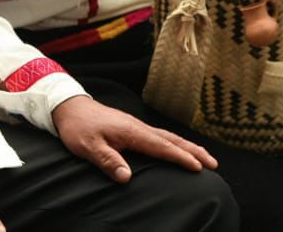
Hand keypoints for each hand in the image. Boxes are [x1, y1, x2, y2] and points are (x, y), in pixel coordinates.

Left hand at [51, 96, 216, 182]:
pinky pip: (160, 136)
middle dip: (193, 151)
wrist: (68, 106)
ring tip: (205, 157)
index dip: (181, 157)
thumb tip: (127, 177)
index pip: (162, 146)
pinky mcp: (132, 128)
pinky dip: (174, 143)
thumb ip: (108, 160)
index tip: (199, 167)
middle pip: (171, 139)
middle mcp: (138, 127)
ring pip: (167, 136)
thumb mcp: (88, 146)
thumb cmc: (78, 127)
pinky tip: (177, 148)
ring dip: (187, 146)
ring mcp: (136, 126)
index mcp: (131, 131)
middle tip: (214, 164)